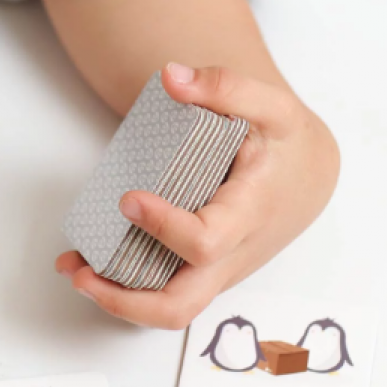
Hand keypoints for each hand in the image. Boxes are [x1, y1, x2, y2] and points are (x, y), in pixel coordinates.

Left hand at [57, 63, 339, 328]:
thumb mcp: (273, 104)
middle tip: (81, 269)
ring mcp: (219, 269)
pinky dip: (129, 286)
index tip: (129, 198)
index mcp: (250, 213)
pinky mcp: (207, 270)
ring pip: (170, 310)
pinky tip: (94, 261)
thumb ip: (227, 86)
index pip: (206, 241)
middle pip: (181, 305)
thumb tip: (172, 76)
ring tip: (75, 269)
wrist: (312, 175)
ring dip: (117, 299)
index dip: (165, 228)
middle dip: (125, 298)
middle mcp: (233, 254)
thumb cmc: (289, 142)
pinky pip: (169, 292)